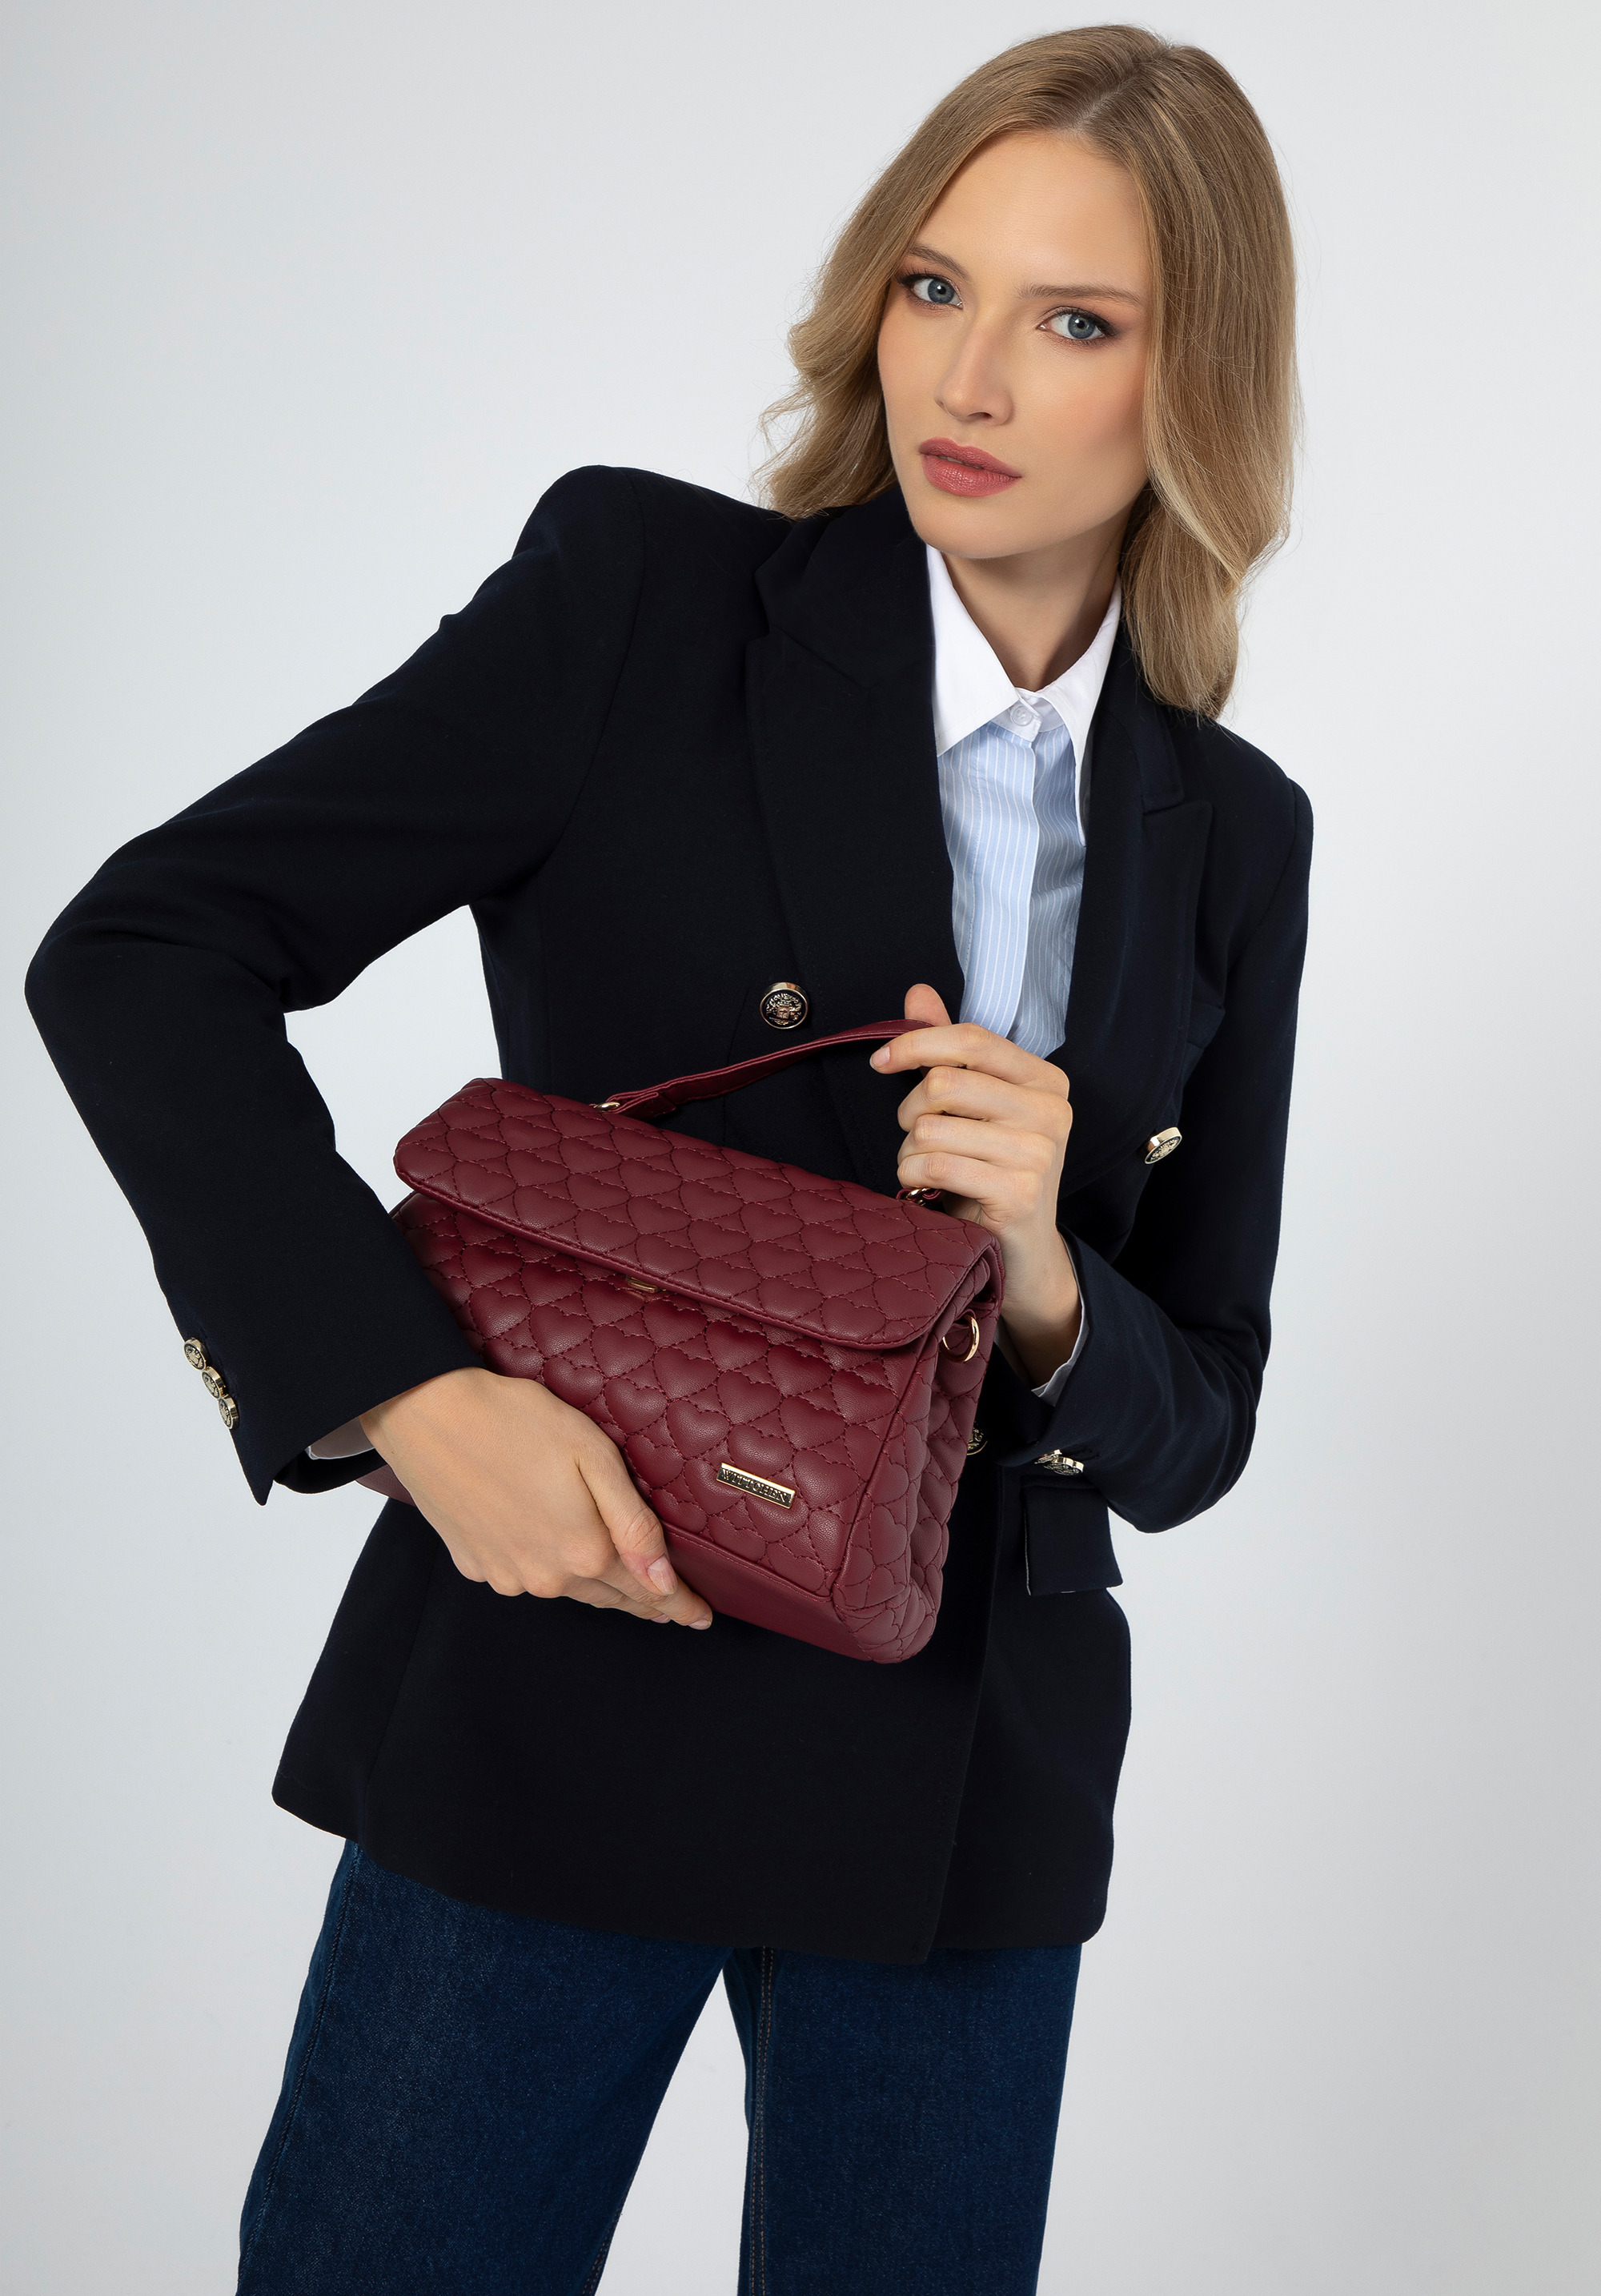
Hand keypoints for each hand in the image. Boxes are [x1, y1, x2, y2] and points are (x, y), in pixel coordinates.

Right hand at [359, 1368, 712, 1628]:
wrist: (427, 1414)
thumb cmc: (515, 1421)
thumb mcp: (593, 1458)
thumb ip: (633, 1524)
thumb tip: (665, 1580)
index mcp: (583, 1551)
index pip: (648, 1591)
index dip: (680, 1604)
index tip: (702, 1618)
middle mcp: (545, 1576)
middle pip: (611, 1596)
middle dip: (646, 1602)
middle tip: (674, 1608)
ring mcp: (507, 1575)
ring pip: (569, 1590)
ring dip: (598, 1587)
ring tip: (624, 1583)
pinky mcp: (475, 1564)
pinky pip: (526, 1577)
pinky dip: (548, 1570)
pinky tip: (554, 1553)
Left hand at [871, 985, 1081, 1385]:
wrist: (1021, 1254)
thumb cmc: (991, 1173)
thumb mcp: (974, 1109)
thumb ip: (949, 1051)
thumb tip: (918, 994)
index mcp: (1044, 1080)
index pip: (972, 1039)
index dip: (917, 1043)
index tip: (880, 1061)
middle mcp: (1051, 1111)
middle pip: (946, 1083)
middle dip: (910, 1111)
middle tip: (916, 1136)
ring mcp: (1039, 1154)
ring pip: (933, 1127)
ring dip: (910, 1152)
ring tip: (927, 1169)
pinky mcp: (1018, 1193)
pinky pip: (936, 1164)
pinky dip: (914, 1177)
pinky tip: (926, 1190)